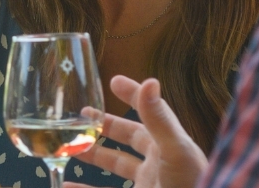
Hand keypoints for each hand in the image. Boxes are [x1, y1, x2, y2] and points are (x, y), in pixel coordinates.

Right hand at [66, 76, 206, 187]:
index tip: (114, 81)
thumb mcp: (176, 151)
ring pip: (116, 164)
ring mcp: (148, 184)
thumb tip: (149, 81)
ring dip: (93, 155)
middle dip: (106, 125)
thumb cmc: (192, 184)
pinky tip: (66, 185)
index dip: (133, 94)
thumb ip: (159, 120)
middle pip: (130, 137)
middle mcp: (158, 162)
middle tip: (82, 114)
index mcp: (170, 144)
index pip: (150, 111)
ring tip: (70, 146)